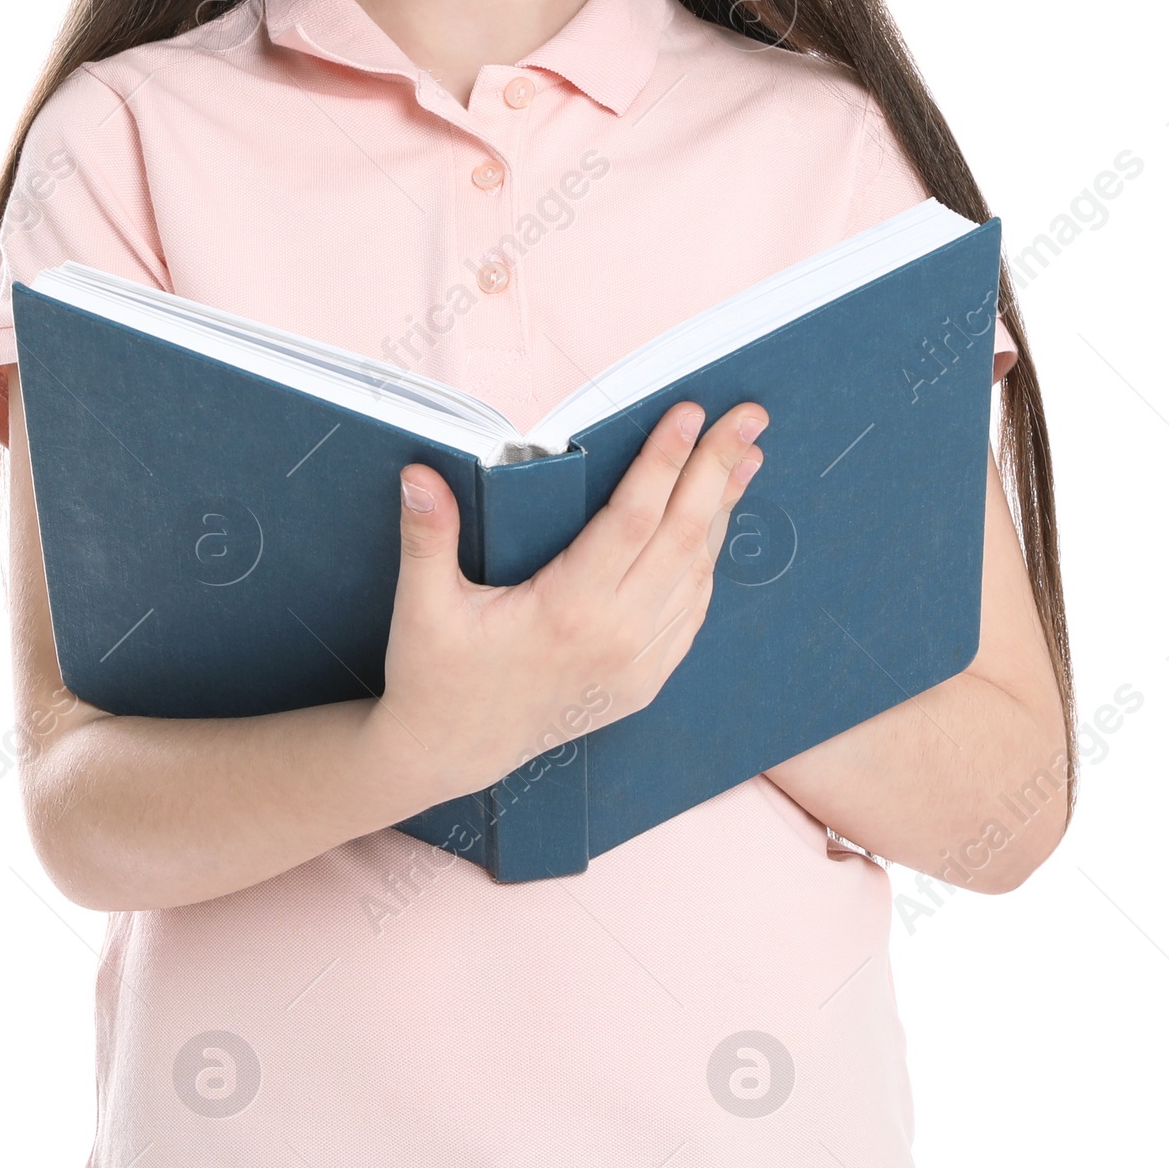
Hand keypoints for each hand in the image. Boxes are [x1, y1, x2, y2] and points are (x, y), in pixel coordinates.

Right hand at [370, 400, 767, 806]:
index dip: (665, 461)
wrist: (450, 755)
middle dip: (719, 469)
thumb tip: (419, 472)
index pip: (633, 518)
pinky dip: (707, 563)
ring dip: (723, 511)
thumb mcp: (423, 607)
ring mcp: (636, 665)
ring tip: (747, 458)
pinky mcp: (643, 683)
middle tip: (749, 417)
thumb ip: (428, 536)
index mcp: (566, 610)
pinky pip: (689, 613)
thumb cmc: (435, 676)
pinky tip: (715, 528)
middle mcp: (615, 637)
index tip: (691, 412)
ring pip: (696, 573)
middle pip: (683, 536)